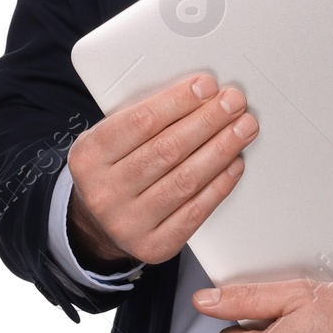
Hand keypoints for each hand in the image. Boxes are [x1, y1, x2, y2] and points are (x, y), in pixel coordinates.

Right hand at [66, 73, 257, 266]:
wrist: (98, 225)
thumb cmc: (114, 169)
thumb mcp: (111, 139)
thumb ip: (145, 117)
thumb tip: (200, 94)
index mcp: (89, 157)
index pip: (140, 122)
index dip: (178, 101)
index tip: (207, 86)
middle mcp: (104, 193)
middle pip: (167, 150)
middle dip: (208, 121)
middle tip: (234, 102)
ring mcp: (127, 224)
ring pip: (185, 180)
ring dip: (221, 149)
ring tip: (243, 128)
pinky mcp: (153, 246)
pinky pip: (194, 212)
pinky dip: (219, 185)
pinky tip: (234, 163)